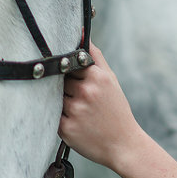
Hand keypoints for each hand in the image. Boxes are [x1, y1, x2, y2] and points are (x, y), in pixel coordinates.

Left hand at [58, 41, 144, 170]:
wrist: (124, 145)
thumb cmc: (115, 109)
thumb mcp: (110, 79)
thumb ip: (94, 56)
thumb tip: (80, 31)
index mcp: (97, 77)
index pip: (68, 62)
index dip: (68, 69)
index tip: (70, 75)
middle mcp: (86, 92)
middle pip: (59, 80)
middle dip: (65, 88)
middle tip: (81, 99)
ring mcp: (75, 110)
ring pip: (54, 97)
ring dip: (61, 103)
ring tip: (80, 112)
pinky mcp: (66, 128)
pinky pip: (52, 116)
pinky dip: (60, 118)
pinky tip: (76, 123)